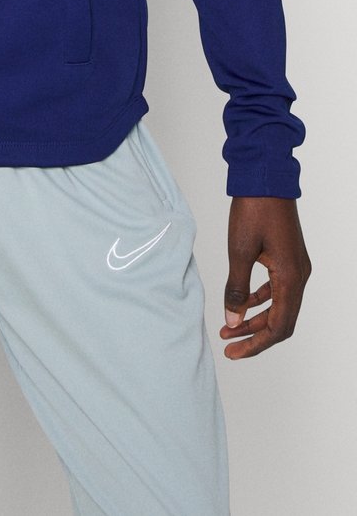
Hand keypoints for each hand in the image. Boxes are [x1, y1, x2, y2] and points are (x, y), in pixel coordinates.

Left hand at [220, 196, 310, 358]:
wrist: (265, 177)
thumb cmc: (254, 210)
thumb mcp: (239, 251)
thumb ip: (237, 289)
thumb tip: (233, 321)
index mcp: (290, 276)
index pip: (279, 326)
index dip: (257, 344)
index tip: (234, 352)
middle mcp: (298, 274)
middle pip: (282, 320)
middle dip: (255, 335)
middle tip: (229, 346)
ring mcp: (295, 265)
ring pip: (279, 304)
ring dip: (255, 318)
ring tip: (229, 327)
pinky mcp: (288, 257)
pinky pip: (277, 288)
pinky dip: (260, 299)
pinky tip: (241, 302)